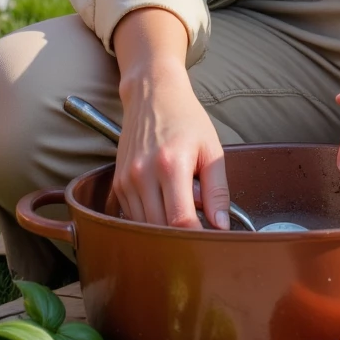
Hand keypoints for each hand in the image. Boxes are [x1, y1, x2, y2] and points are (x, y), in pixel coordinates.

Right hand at [112, 9, 230, 229]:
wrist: (152, 94)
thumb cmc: (186, 119)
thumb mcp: (211, 149)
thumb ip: (217, 190)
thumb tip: (221, 226)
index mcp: (171, 164)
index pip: (180, 221)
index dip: (196, 240)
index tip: (211, 246)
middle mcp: (143, 175)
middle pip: (160, 230)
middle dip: (181, 238)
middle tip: (200, 231)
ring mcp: (126, 180)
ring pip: (144, 228)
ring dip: (164, 231)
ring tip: (182, 210)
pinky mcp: (118, 184)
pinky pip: (132, 218)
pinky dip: (149, 222)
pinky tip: (165, 207)